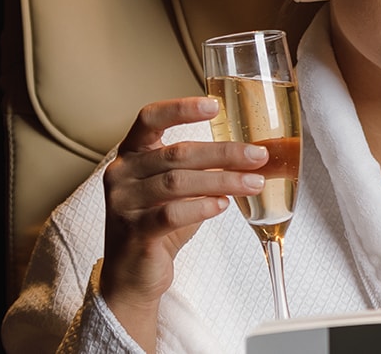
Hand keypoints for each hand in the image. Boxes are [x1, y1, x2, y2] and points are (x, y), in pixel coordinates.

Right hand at [99, 97, 268, 348]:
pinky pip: (171, 214)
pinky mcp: (133, 232)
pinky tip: (223, 207)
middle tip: (259, 156)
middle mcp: (122, 174)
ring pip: (177, 183)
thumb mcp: (181, 189)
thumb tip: (254, 153)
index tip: (213, 105)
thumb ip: (205, 169)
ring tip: (253, 183)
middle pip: (177, 154)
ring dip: (222, 181)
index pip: (149, 119)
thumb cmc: (160, 223)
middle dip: (224, 153)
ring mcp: (123, 204)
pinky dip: (201, 208)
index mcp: (131, 155)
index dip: (180, 108)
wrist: (134, 274)